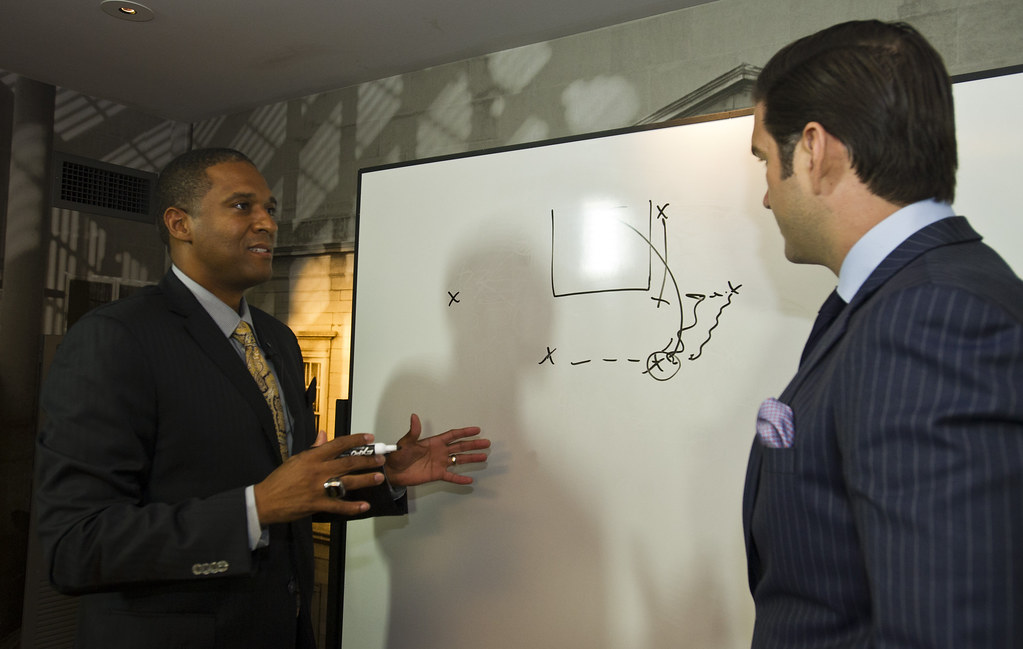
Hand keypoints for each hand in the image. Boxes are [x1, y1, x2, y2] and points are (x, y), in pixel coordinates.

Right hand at [253, 431, 386, 524]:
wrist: (265, 501)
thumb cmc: (279, 479)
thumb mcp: (295, 459)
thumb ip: (313, 449)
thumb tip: (324, 435)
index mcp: (312, 457)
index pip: (338, 444)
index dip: (356, 440)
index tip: (369, 437)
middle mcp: (318, 471)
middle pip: (348, 463)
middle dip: (367, 460)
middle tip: (380, 458)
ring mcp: (318, 488)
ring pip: (347, 482)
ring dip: (365, 480)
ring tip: (379, 477)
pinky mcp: (317, 504)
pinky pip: (338, 506)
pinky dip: (352, 507)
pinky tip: (365, 505)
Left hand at [384, 413, 489, 486]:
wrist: (393, 471)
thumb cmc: (398, 455)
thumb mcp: (406, 442)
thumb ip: (413, 432)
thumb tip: (414, 417)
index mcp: (434, 442)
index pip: (453, 435)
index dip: (465, 432)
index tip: (477, 430)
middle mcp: (440, 451)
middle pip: (460, 446)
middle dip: (474, 444)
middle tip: (486, 443)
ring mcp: (439, 463)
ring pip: (459, 460)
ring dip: (471, 458)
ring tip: (484, 457)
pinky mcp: (437, 474)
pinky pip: (451, 476)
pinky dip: (460, 479)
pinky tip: (470, 480)